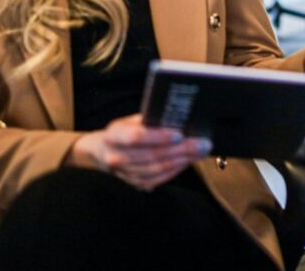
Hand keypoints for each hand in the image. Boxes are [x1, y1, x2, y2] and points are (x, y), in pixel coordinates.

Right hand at [66, 113, 211, 190]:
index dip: (159, 136)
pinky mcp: (134, 184)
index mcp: (113, 135)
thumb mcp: (130, 120)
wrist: (102, 151)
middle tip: (203, 143)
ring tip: (200, 151)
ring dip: (183, 160)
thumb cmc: (122, 130)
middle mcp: (116, 157)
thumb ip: (150, 120)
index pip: (137, 137)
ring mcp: (124, 174)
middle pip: (152, 155)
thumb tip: (179, 121)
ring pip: (158, 169)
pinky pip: (159, 179)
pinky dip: (176, 170)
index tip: (180, 134)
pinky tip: (188, 161)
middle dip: (182, 149)